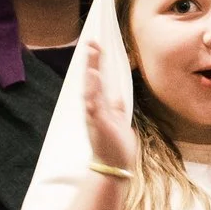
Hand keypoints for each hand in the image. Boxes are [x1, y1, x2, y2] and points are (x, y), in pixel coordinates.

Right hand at [81, 39, 138, 173]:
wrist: (113, 168)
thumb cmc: (116, 147)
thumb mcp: (119, 123)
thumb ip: (117, 109)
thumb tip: (118, 97)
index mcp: (100, 107)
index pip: (98, 80)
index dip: (97, 63)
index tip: (96, 46)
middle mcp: (94, 108)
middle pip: (92, 80)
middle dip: (91, 61)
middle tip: (91, 41)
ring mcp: (94, 115)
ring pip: (91, 88)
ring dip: (91, 70)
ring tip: (92, 52)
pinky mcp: (98, 123)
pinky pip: (94, 102)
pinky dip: (93, 89)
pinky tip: (94, 75)